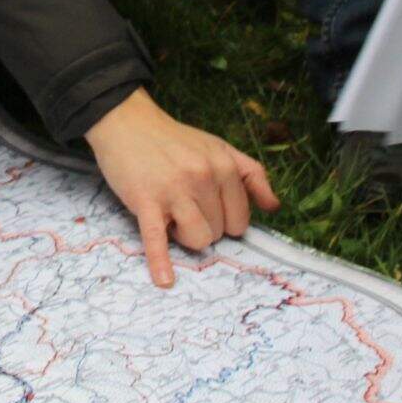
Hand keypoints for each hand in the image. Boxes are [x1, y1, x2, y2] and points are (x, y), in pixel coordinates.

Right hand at [83, 89, 278, 288]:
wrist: (127, 122)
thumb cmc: (174, 140)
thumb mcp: (219, 147)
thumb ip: (251, 175)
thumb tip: (274, 208)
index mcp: (224, 166)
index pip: (240, 219)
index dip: (225, 220)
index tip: (208, 209)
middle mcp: (204, 178)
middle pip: (219, 232)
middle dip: (203, 225)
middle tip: (183, 205)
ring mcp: (175, 191)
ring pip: (198, 239)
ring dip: (186, 236)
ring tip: (172, 217)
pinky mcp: (147, 202)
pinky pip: (157, 239)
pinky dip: (160, 263)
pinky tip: (165, 280)